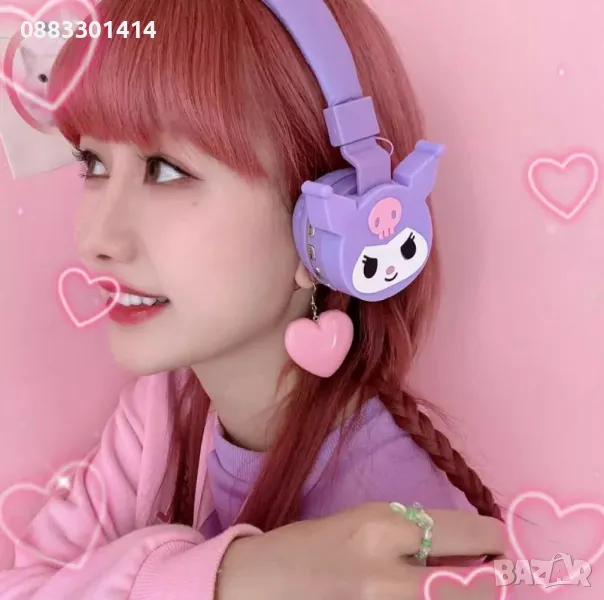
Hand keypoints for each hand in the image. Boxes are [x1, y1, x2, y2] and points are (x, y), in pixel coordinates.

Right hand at [217, 502, 507, 599]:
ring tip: (464, 587)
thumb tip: (468, 546)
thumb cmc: (312, 544)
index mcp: (382, 527)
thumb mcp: (365, 522)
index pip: (466, 534)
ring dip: (469, 596)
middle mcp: (389, 575)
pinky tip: (429, 599)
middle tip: (494, 574)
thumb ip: (413, 533)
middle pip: (478, 587)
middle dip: (494, 578)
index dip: (493, 537)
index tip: (499, 541)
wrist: (260, 584)